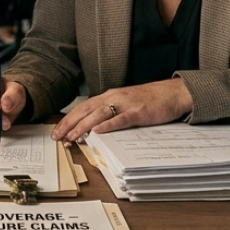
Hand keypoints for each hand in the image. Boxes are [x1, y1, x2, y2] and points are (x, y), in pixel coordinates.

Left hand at [51, 79, 192, 143]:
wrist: (172, 93)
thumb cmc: (149, 100)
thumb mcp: (125, 103)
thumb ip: (110, 113)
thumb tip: (92, 128)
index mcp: (108, 96)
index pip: (82, 108)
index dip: (68, 119)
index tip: (56, 132)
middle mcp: (113, 97)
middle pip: (85, 110)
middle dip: (69, 124)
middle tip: (57, 137)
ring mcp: (126, 104)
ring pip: (99, 115)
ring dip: (83, 126)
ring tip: (71, 137)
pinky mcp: (138, 112)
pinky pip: (120, 119)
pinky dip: (108, 125)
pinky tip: (97, 131)